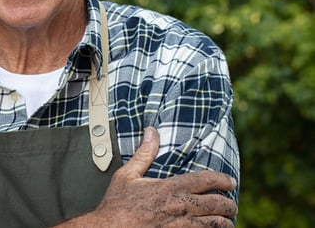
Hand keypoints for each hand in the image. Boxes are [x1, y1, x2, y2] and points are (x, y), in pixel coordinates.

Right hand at [55, 127, 237, 227]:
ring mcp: (181, 226)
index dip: (223, 180)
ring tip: (227, 221)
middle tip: (231, 204)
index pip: (205, 180)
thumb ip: (144, 154)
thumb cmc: (116, 204)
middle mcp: (180, 206)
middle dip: (229, 204)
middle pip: (217, 205)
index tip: (231, 181)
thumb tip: (151, 131)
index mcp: (170, 188)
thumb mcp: (127, 175)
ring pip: (215, 224)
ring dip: (225, 222)